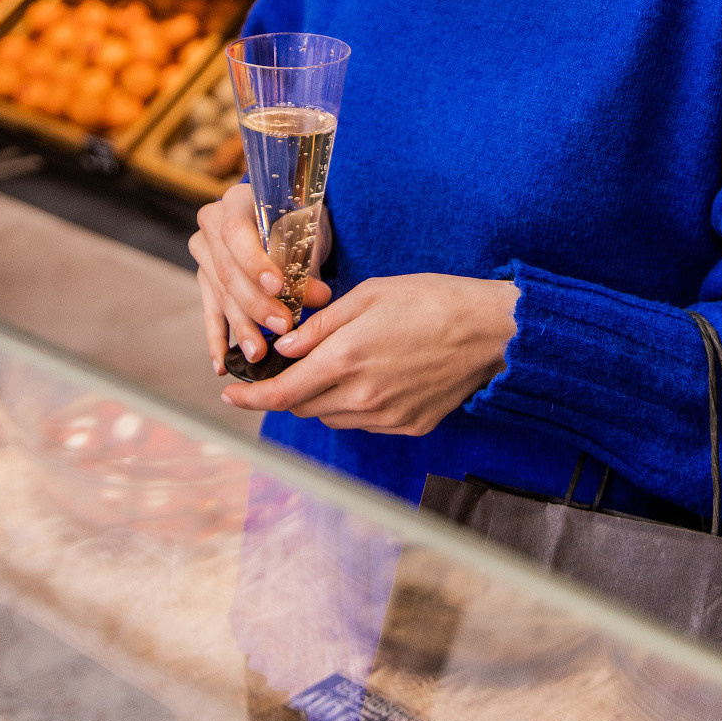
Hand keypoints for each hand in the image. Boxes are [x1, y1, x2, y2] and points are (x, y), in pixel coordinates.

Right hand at [190, 183, 332, 374]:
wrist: (286, 214)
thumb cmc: (300, 218)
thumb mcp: (307, 230)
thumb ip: (307, 262)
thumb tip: (318, 298)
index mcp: (236, 201)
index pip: (236, 233)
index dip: (254, 262)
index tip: (278, 287)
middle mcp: (212, 225)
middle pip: (228, 271)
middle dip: (256, 304)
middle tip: (283, 327)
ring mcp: (204, 253)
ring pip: (221, 295)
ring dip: (242, 327)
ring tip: (259, 353)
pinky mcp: (205, 279)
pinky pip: (209, 311)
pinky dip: (216, 339)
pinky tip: (221, 364)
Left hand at [219, 272, 519, 433]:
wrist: (490, 330)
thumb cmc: (431, 300)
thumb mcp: (369, 295)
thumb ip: (320, 326)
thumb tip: (284, 349)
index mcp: (346, 360)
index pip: (281, 393)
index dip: (250, 398)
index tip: (231, 394)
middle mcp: (362, 397)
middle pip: (302, 408)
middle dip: (287, 390)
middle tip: (289, 367)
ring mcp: (386, 416)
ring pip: (331, 417)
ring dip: (320, 398)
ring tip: (339, 364)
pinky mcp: (408, 425)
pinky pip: (364, 422)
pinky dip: (353, 404)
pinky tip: (372, 376)